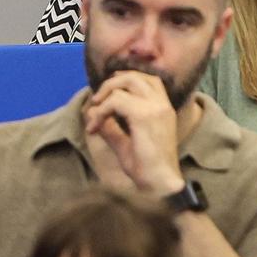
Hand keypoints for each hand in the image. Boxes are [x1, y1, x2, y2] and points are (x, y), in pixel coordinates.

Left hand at [82, 71, 185, 194]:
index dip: (123, 82)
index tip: (106, 100)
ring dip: (104, 94)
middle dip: (110, 84)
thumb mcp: (125, 142)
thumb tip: (92, 113)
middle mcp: (161, 103)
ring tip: (95, 113)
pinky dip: (100, 112)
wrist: (159, 181)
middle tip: (96, 102)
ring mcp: (155, 107)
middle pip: (134, 75)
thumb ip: (111, 126)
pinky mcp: (144, 116)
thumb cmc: (145, 166)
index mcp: (163, 108)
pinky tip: (94, 127)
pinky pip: (116, 101)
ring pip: (125, 82)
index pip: (147, 79)